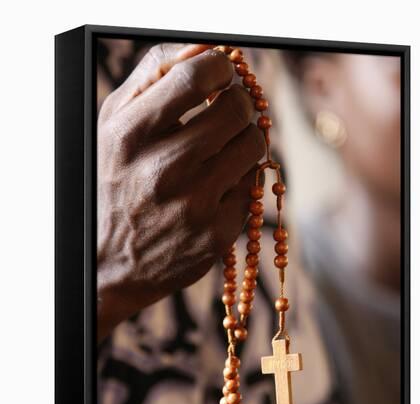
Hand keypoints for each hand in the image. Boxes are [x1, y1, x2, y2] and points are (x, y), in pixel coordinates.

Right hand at [97, 43, 265, 341]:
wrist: (112, 263)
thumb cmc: (114, 185)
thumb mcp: (113, 127)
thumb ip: (152, 77)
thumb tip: (204, 47)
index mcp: (131, 136)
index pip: (195, 76)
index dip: (220, 66)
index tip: (222, 74)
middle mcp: (163, 170)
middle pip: (236, 109)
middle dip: (240, 102)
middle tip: (229, 110)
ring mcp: (194, 205)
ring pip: (254, 146)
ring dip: (248, 138)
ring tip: (227, 146)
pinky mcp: (217, 233)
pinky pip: (253, 186)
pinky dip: (243, 179)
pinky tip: (221, 185)